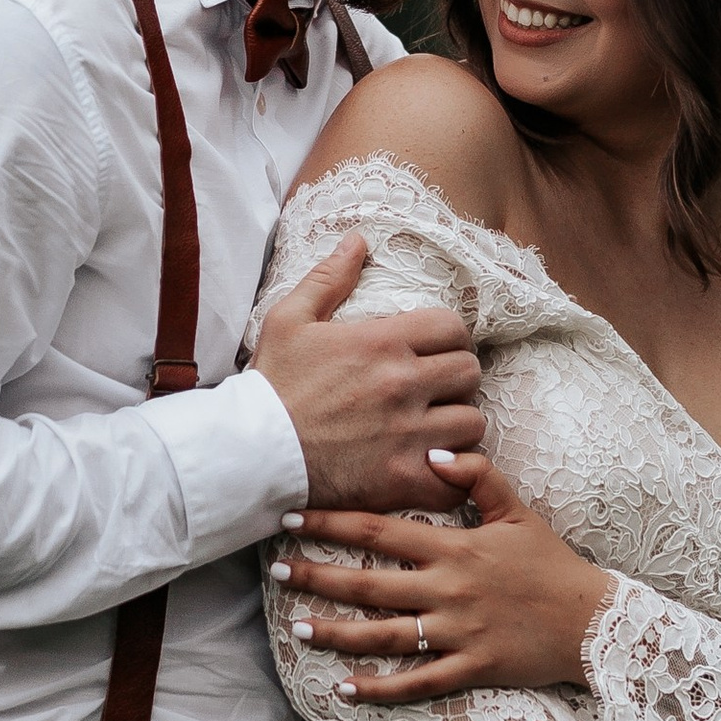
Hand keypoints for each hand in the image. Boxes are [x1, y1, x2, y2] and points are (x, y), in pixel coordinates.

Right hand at [251, 234, 487, 513]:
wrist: (249, 454)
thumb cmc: (270, 386)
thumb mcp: (288, 320)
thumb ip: (329, 278)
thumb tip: (359, 240)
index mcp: (381, 342)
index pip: (453, 328)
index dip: (448, 338)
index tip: (433, 351)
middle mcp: (402, 384)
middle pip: (469, 372)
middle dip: (455, 378)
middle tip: (434, 389)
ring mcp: (407, 434)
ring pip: (471, 423)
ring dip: (455, 425)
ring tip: (433, 429)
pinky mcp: (403, 479)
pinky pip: (457, 476)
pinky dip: (452, 473)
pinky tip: (433, 467)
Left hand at [269, 452, 609, 696]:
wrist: (592, 621)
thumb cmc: (550, 563)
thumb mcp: (517, 510)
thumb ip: (476, 477)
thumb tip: (433, 455)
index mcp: (455, 547)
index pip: (379, 530)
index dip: (331, 523)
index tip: (291, 518)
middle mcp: (449, 589)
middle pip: (369, 584)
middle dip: (317, 577)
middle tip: (274, 572)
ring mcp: (458, 631)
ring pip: (385, 636)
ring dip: (337, 634)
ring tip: (298, 629)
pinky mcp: (470, 667)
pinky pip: (418, 682)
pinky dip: (380, 689)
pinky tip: (345, 690)